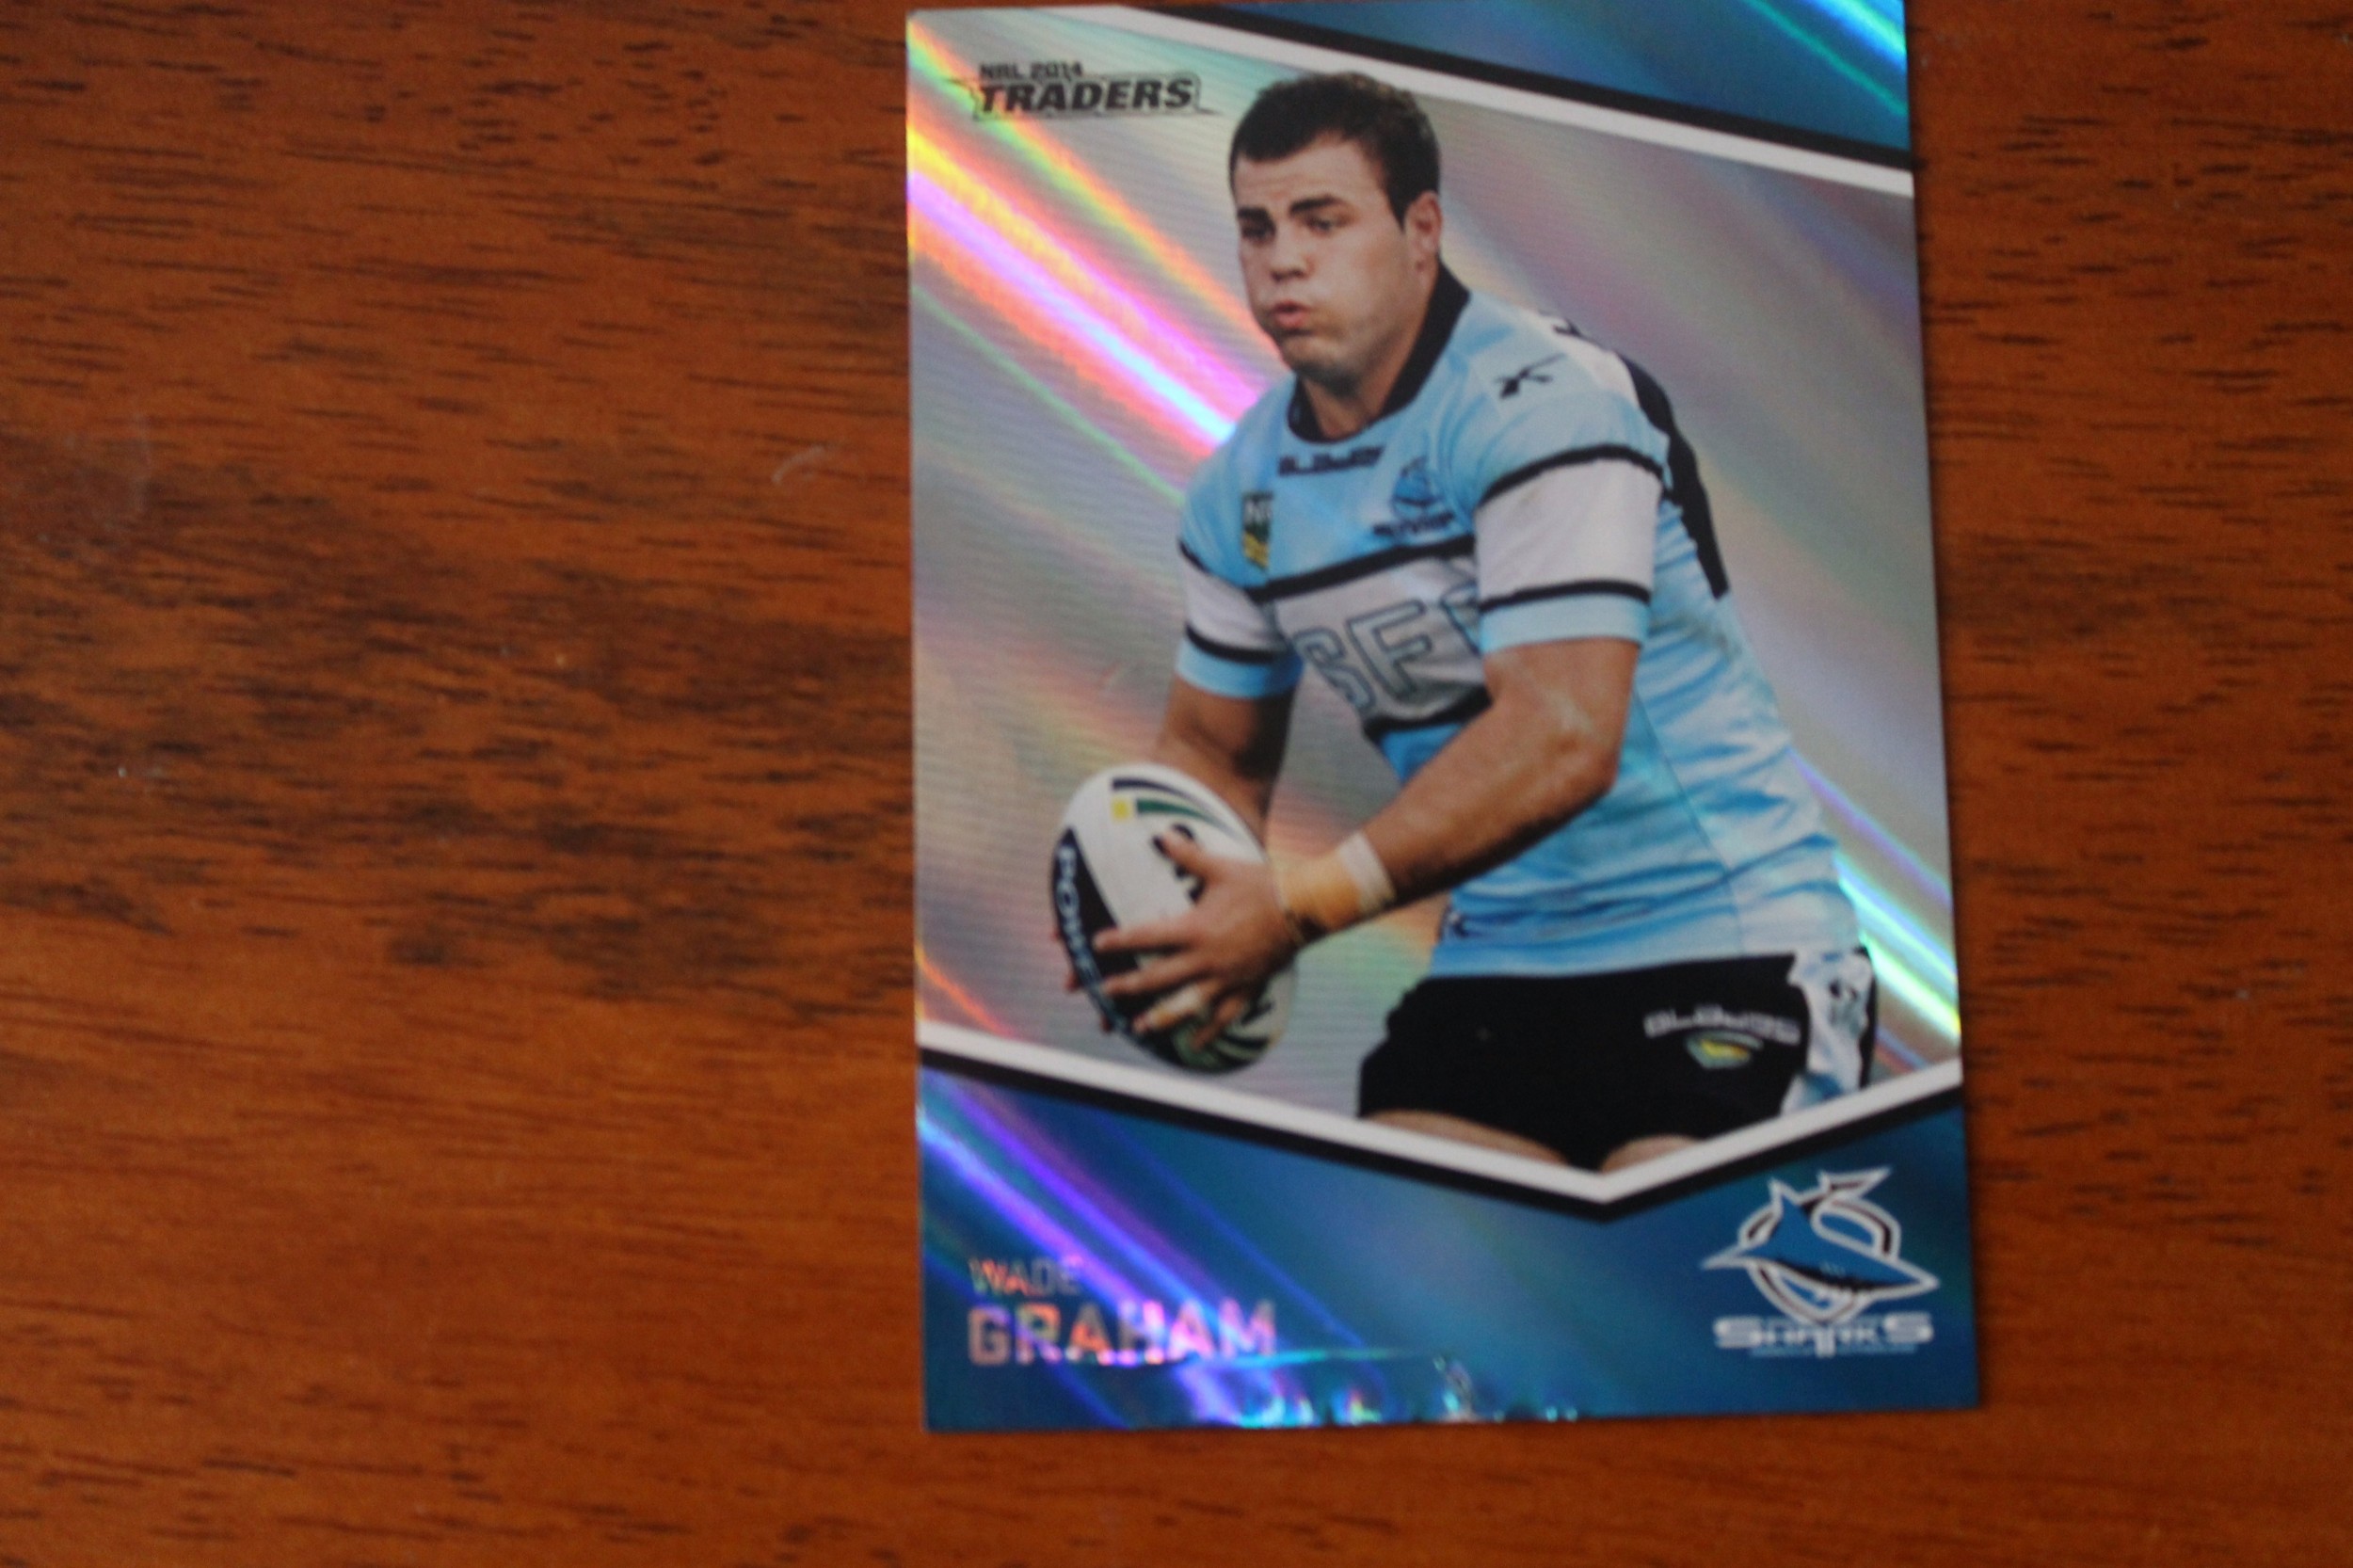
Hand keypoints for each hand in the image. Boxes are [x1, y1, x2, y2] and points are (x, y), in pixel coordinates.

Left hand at [1095, 833, 1298, 1039]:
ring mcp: (1225, 978)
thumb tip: (1160, 835)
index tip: (1095, 945)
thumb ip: (1187, 855)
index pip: (1147, 936)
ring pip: (1186, 1004)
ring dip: (1161, 1017)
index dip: (1119, 941)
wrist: (1302, 909)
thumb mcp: (1221, 867)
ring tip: (1140, 1028)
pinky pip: (1225, 1017)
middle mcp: (1205, 959)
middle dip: (1128, 985)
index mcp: (1195, 929)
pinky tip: (1196, 1045)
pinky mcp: (1245, 988)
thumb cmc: (1261, 885)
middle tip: (1103, 991)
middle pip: (1158, 977)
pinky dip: (1209, 1031)